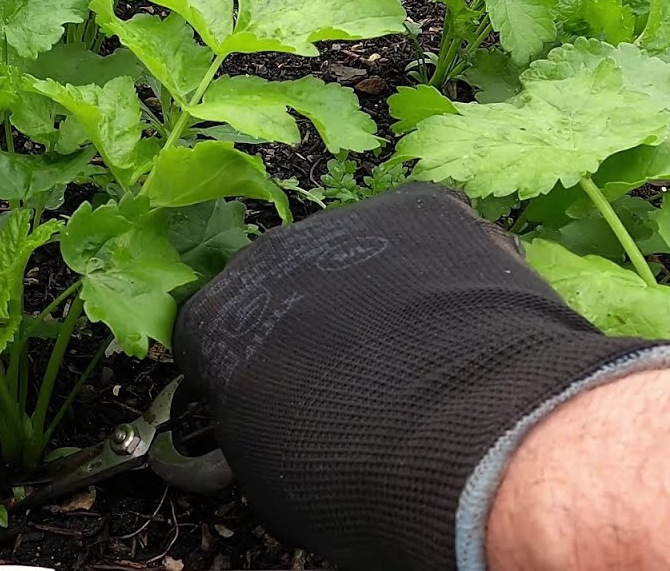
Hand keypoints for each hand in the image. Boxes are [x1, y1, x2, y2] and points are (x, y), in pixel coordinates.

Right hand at [173, 183, 658, 570]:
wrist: (459, 436)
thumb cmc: (348, 474)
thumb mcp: (268, 477)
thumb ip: (253, 426)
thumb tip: (272, 418)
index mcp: (212, 320)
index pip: (217, 336)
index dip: (252, 371)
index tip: (285, 403)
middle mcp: (263, 257)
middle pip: (284, 283)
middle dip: (314, 321)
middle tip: (361, 378)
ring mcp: (342, 224)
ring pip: (356, 254)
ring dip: (379, 291)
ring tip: (427, 351)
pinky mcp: (418, 207)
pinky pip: (426, 231)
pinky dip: (445, 263)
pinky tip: (470, 313)